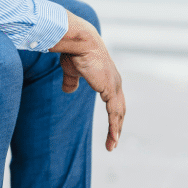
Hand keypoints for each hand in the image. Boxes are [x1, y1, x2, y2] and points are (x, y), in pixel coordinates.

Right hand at [50, 12, 125, 151]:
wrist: (79, 42)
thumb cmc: (74, 52)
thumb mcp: (72, 70)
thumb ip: (71, 81)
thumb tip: (68, 91)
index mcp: (107, 78)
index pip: (114, 100)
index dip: (113, 114)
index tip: (111, 126)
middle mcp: (115, 83)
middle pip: (119, 109)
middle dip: (117, 125)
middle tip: (113, 141)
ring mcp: (115, 86)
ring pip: (119, 113)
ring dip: (116, 130)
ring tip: (112, 145)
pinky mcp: (110, 90)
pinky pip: (114, 113)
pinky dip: (115, 127)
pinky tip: (114, 138)